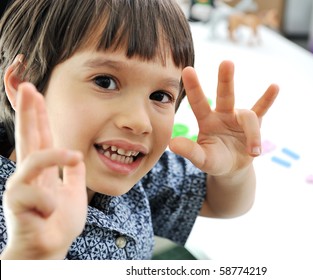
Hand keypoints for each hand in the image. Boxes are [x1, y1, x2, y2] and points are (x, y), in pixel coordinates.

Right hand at [1, 83, 86, 258]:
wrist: (51, 250)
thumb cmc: (59, 222)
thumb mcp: (73, 191)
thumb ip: (73, 172)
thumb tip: (76, 153)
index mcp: (44, 170)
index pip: (41, 137)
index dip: (40, 115)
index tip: (38, 93)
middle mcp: (29, 175)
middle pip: (28, 137)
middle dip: (29, 112)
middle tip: (28, 87)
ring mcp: (21, 188)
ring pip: (32, 159)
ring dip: (55, 155)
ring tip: (73, 156)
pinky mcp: (18, 205)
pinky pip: (34, 195)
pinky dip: (49, 202)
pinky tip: (50, 211)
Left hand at [169, 61, 277, 175]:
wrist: (233, 168)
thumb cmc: (215, 161)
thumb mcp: (202, 159)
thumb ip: (190, 151)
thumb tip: (173, 144)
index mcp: (207, 120)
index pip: (198, 102)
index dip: (193, 87)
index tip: (187, 69)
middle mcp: (223, 114)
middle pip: (225, 94)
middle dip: (225, 79)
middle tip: (226, 62)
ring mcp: (239, 118)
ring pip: (248, 117)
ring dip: (253, 134)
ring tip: (254, 152)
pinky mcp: (254, 125)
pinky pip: (262, 110)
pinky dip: (268, 100)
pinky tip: (275, 87)